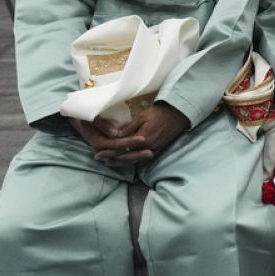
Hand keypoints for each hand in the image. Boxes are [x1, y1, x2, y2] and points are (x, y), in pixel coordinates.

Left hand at [72, 102, 189, 165]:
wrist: (177, 114)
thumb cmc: (159, 113)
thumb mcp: (141, 117)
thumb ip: (127, 129)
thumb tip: (114, 136)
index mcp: (142, 140)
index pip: (121, 150)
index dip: (108, 152)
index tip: (97, 152)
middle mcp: (147, 149)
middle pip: (126, 158)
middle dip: (111, 159)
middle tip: (98, 158)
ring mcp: (153, 151)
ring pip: (133, 161)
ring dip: (120, 162)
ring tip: (108, 162)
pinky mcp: (157, 151)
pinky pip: (141, 160)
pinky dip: (131, 161)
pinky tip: (125, 160)